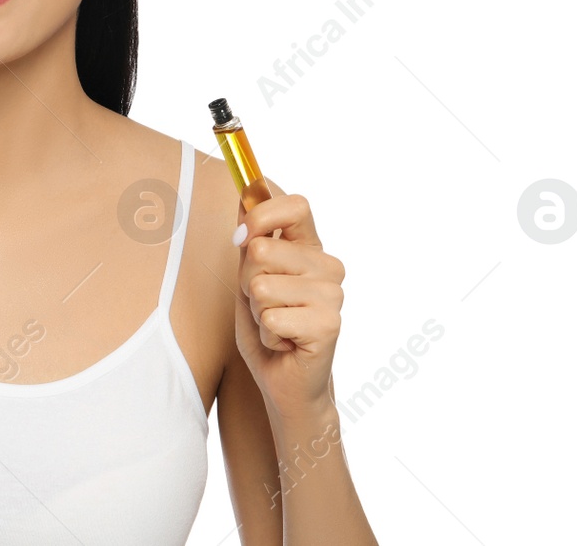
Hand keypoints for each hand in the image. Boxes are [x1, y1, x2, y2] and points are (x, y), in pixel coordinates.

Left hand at [232, 177, 344, 417]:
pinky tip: (285, 343)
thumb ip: (250, 239)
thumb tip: (244, 196)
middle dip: (246, 281)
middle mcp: (328, 266)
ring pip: (262, 286)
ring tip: (275, 324)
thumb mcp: (250, 277)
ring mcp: (332, 295)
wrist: (284, 382)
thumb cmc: (267, 327)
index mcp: (310, 248)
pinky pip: (272, 317)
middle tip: (263, 304)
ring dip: (257, 312)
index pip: (296, 206)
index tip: (244, 238)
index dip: (262, 214)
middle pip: (262, 248)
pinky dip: (267, 334)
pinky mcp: (329, 324)